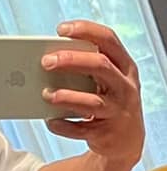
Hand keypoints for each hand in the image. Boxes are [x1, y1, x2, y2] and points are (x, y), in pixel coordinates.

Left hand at [42, 19, 143, 164]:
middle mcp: (125, 86)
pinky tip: (51, 121)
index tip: (61, 29)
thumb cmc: (106, 100)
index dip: (86, 31)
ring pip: (93, 101)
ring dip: (66, 96)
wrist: (126, 140)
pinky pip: (82, 129)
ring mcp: (118, 111)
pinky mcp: (107, 134)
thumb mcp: (103, 80)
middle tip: (45, 62)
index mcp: (124, 66)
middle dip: (71, 60)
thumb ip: (83, 67)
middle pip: (100, 65)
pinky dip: (64, 125)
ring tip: (46, 94)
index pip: (108, 40)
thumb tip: (44, 59)